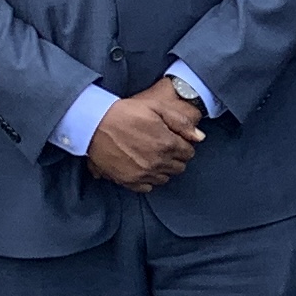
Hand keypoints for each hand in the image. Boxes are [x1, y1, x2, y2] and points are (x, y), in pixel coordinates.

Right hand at [86, 80, 205, 191]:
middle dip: (175, 157)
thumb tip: (200, 138)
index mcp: (167, 144)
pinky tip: (142, 166)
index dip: (183, 145)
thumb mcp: (156, 108)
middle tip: (163, 146)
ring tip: (151, 155)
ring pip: (165, 178)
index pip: (188, 153)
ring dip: (163, 168)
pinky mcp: (129, 180)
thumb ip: (181, 123)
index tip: (173, 139)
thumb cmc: (125, 112)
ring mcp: (143, 173)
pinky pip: (148, 187)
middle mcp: (158, 162)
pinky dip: (148, 178)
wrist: (95, 124)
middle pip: (179, 167)